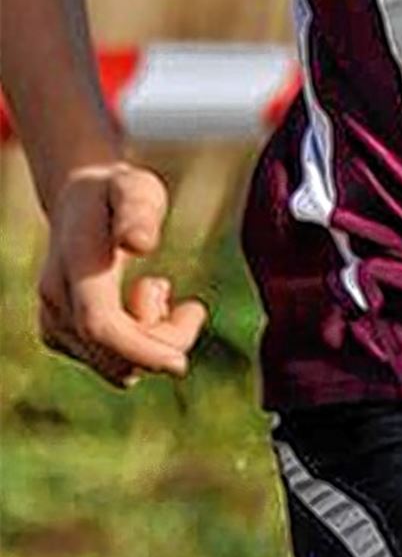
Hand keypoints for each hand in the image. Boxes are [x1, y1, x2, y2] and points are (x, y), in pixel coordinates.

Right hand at [38, 162, 206, 388]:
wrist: (79, 201)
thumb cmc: (116, 192)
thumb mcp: (134, 189)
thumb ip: (138, 212)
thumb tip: (140, 243)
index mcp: (73, 264)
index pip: (99, 325)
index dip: (139, 350)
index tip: (180, 362)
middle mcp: (56, 300)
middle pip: (113, 354)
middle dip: (164, 342)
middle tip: (193, 308)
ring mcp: (53, 321)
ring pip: (114, 367)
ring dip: (153, 342)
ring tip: (160, 289)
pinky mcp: (60, 335)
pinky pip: (109, 364)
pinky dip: (137, 347)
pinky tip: (144, 305)